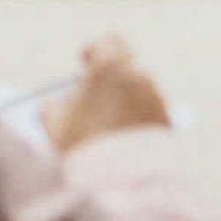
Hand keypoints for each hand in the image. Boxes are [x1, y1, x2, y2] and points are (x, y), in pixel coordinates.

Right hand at [41, 38, 170, 153]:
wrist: (116, 179)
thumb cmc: (79, 147)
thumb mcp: (53, 125)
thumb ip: (53, 107)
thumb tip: (53, 105)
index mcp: (110, 67)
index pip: (108, 41)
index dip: (94, 51)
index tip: (84, 62)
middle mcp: (139, 75)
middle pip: (127, 63)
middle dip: (111, 75)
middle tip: (96, 92)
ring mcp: (156, 96)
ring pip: (139, 89)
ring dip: (125, 98)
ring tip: (107, 124)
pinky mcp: (167, 118)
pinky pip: (150, 111)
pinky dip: (138, 118)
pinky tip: (124, 138)